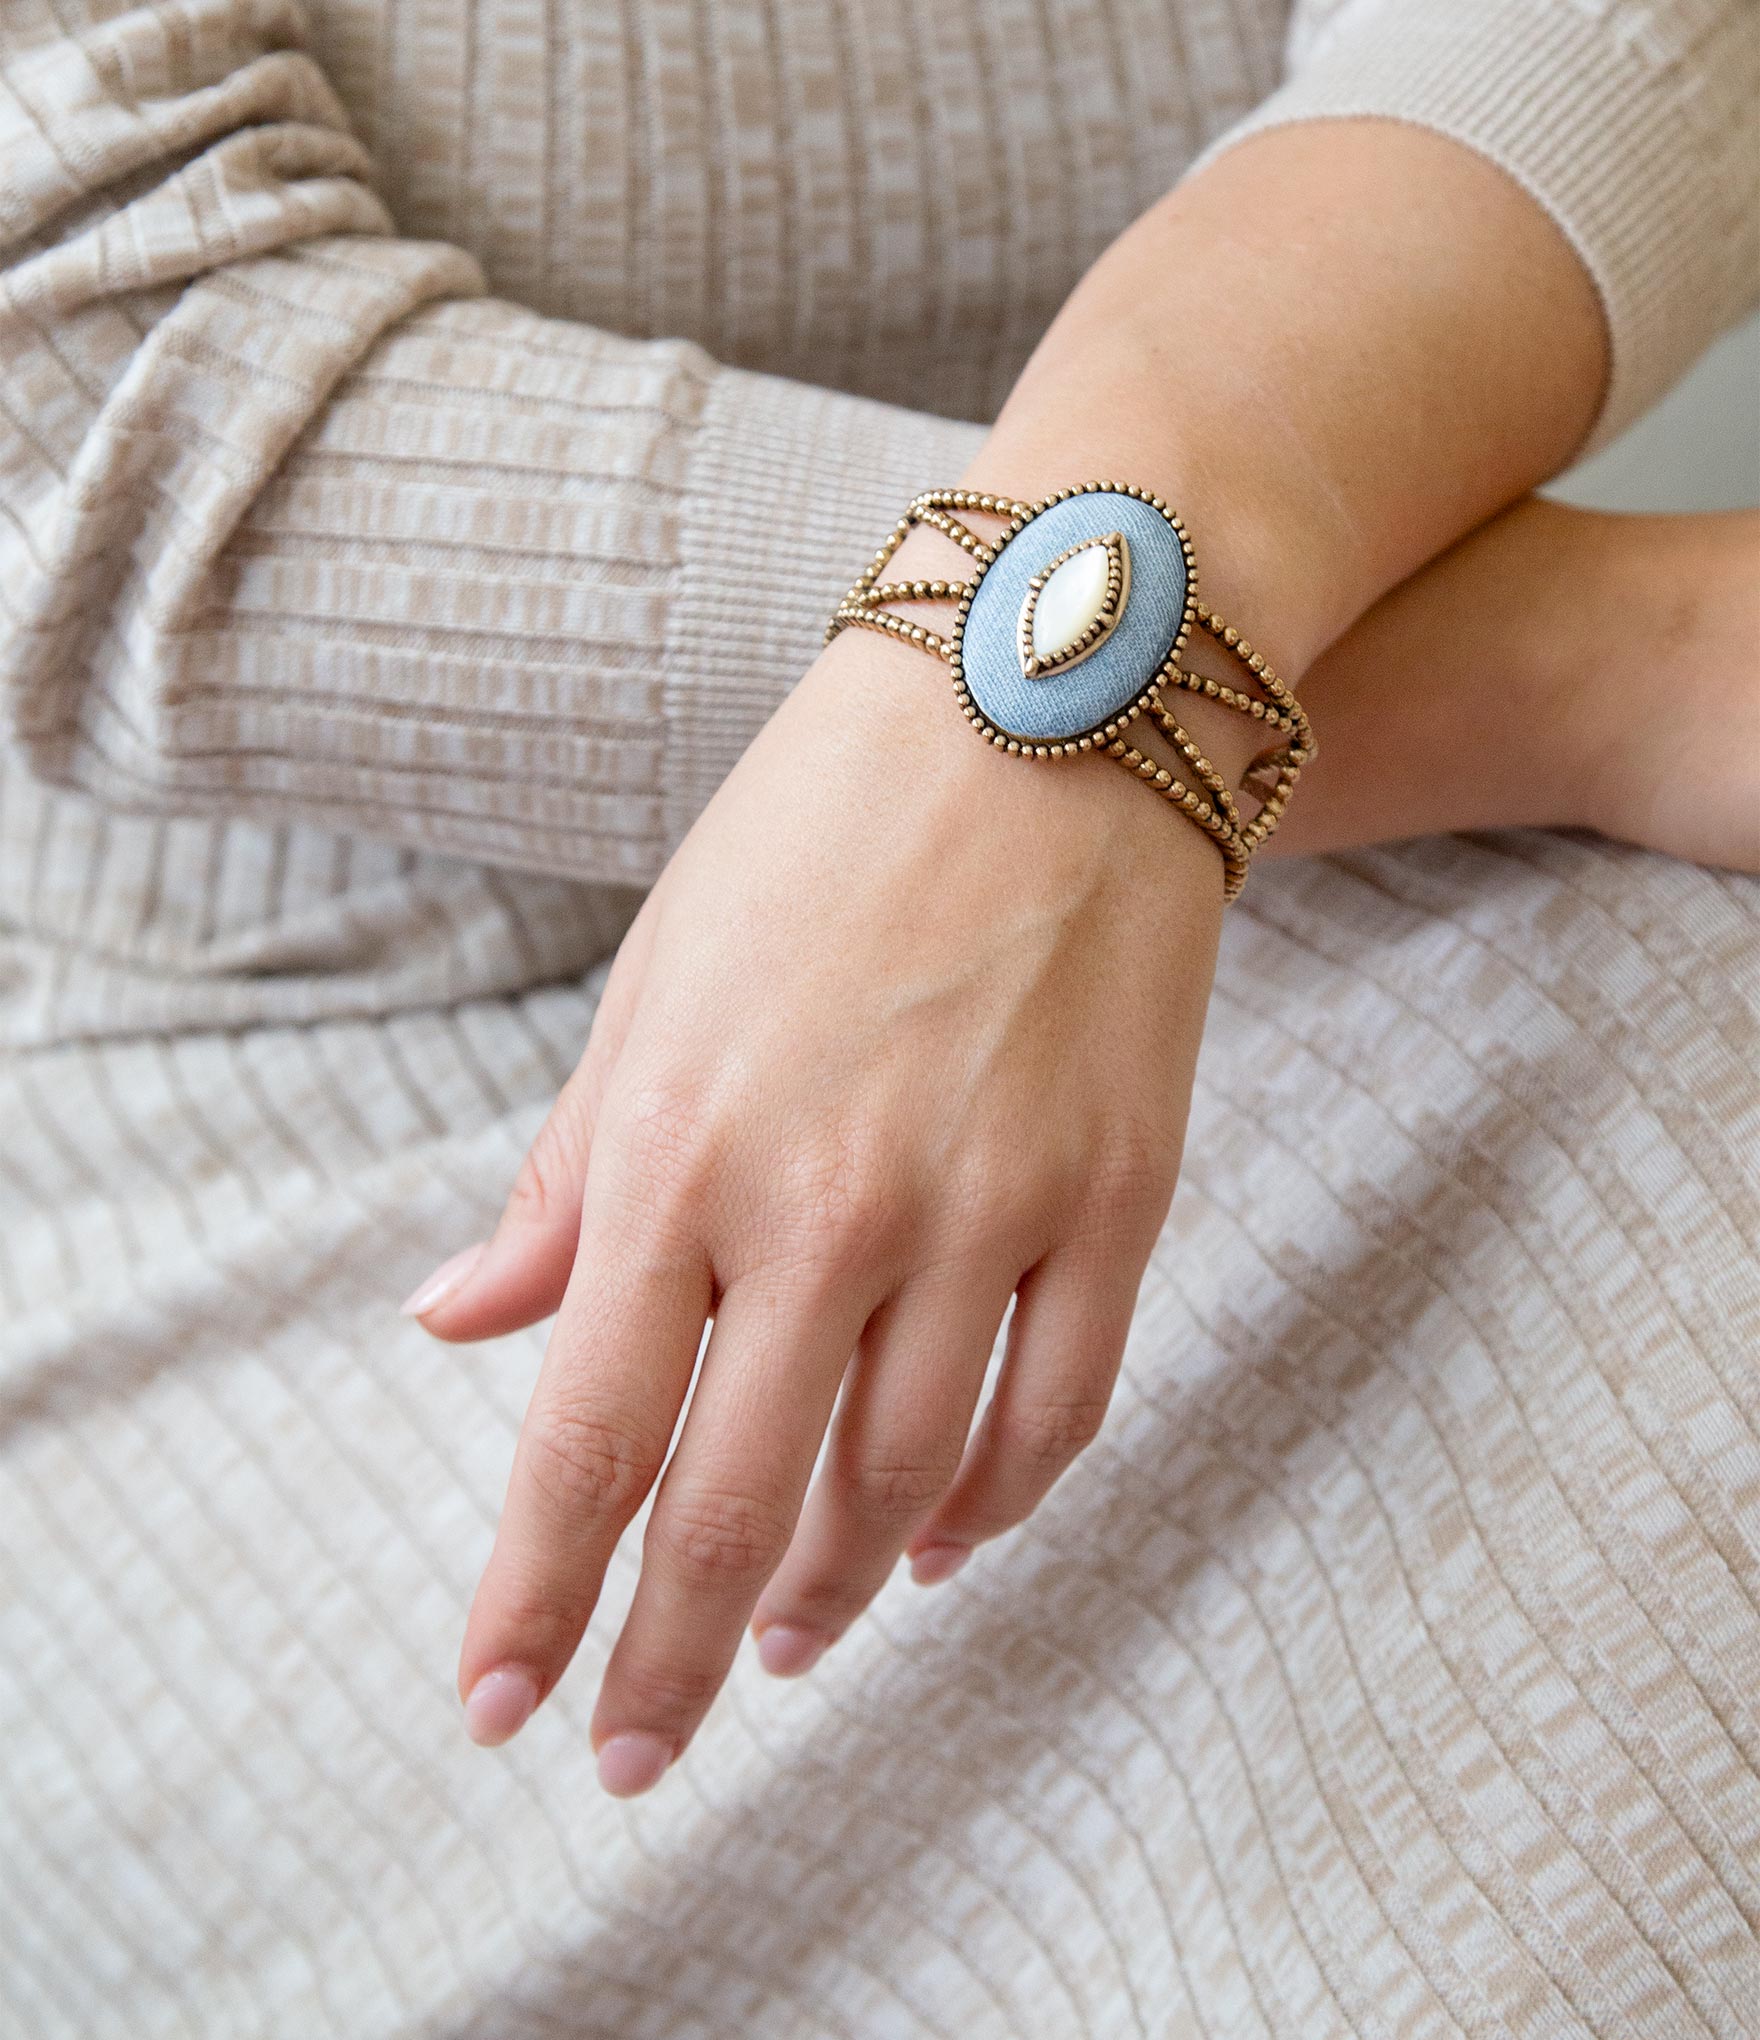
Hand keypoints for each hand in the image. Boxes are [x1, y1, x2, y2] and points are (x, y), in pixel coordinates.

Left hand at [407, 617, 1226, 1793]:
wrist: (1046, 696)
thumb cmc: (816, 832)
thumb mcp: (651, 986)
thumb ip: (566, 1181)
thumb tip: (465, 1326)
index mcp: (682, 1148)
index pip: (588, 1435)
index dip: (540, 1595)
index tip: (507, 1708)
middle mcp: (830, 1206)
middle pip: (741, 1508)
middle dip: (677, 1657)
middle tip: (645, 1745)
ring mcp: (990, 1207)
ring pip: (907, 1485)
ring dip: (836, 1591)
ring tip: (790, 1641)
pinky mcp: (1117, 1195)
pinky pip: (1057, 1410)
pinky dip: (996, 1508)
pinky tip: (944, 1544)